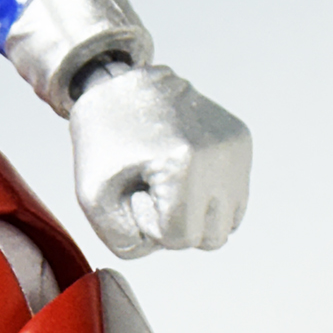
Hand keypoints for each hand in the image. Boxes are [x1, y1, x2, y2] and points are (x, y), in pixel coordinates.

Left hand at [69, 66, 250, 258]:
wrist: (119, 84)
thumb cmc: (102, 139)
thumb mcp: (92, 195)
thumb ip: (122, 241)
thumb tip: (163, 248)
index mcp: (184, 163)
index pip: (178, 238)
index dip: (147, 223)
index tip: (133, 190)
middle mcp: (220, 154)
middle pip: (209, 239)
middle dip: (174, 224)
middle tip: (147, 187)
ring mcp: (236, 146)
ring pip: (227, 223)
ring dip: (193, 213)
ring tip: (164, 179)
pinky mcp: (241, 140)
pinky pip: (234, 197)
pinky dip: (207, 195)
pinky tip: (180, 171)